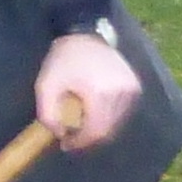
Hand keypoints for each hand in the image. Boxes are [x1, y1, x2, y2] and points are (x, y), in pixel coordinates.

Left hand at [35, 35, 141, 149]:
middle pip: (108, 130)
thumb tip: (60, 135)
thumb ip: (48, 114)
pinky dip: (108, 118)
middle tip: (72, 139)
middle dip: (88, 138)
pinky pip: (123, 112)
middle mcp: (122, 93)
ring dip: (99, 129)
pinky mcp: (135, 86)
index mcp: (100, 93)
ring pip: (117, 123)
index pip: (96, 131)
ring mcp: (132, 89)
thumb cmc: (62, 60)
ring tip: (80, 126)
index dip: (81, 143)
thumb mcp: (45, 87)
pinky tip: (93, 114)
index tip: (66, 145)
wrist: (85, 35)